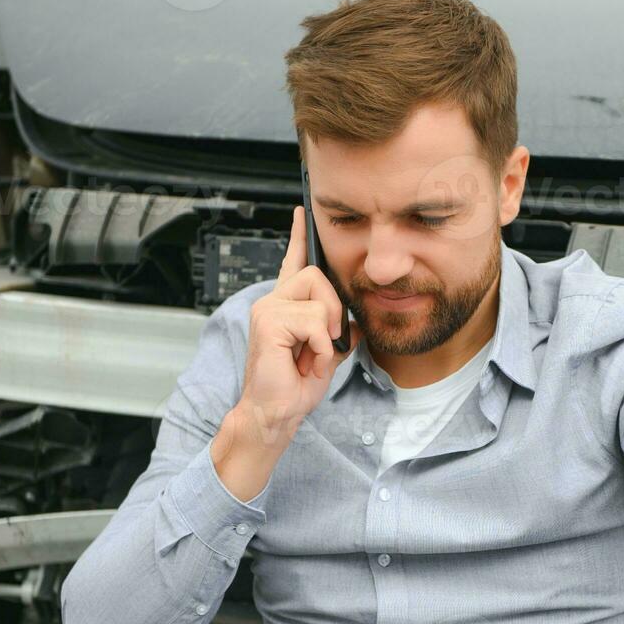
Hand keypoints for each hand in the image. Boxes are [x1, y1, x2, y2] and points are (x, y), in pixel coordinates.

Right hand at [234, 205, 358, 443]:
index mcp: (286, 306)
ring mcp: (268, 309)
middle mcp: (274, 301)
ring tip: (312, 355)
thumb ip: (338, 333)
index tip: (301, 211)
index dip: (299, 237)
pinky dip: (320, 347)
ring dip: (327, 332)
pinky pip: (314, 321)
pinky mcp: (269, 321)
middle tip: (326, 340)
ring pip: (319, 297)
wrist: (277, 413)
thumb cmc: (294, 387)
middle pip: (318, 274)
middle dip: (335, 308)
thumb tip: (355, 323)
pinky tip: (306, 362)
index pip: (293, 262)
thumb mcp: (327, 355)